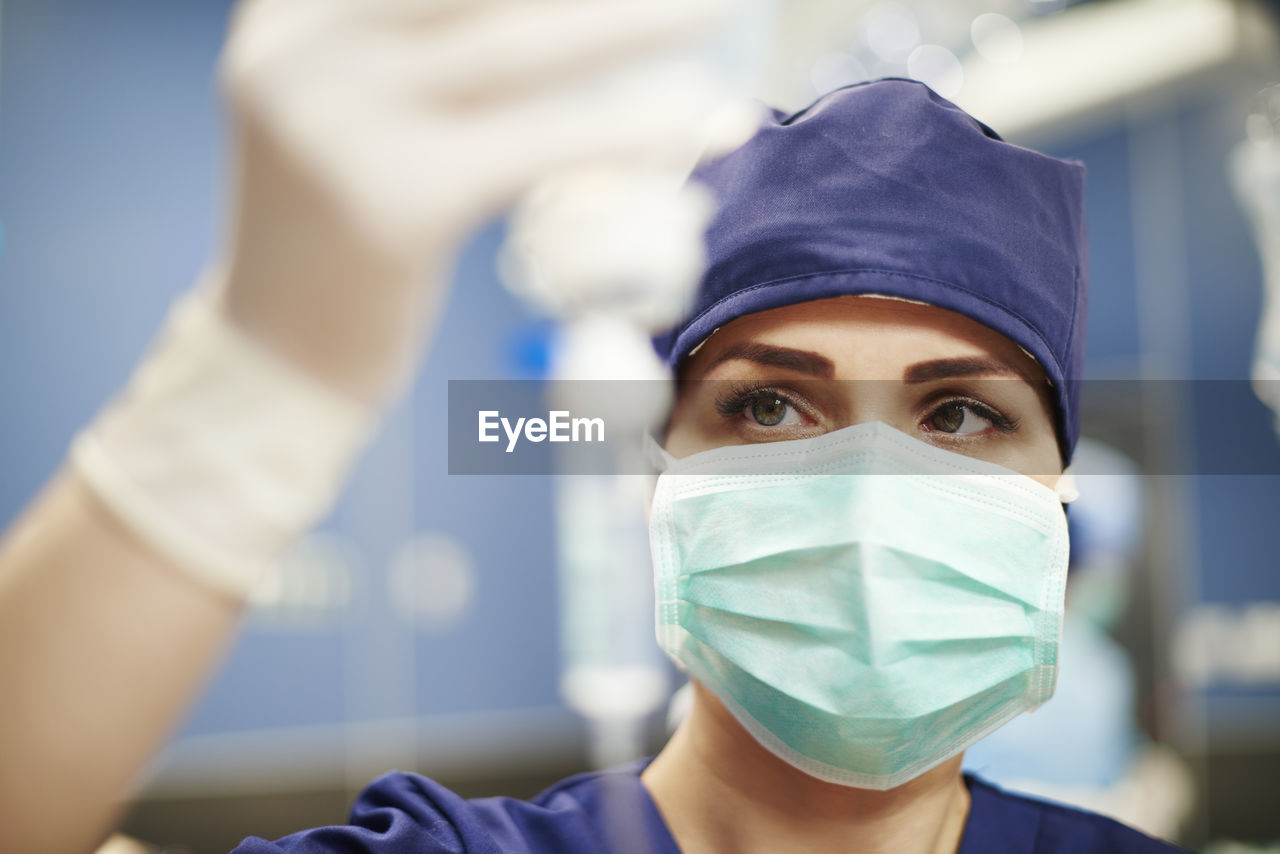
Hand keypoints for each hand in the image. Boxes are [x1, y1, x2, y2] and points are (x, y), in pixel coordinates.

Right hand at [217, 0, 731, 404]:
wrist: (272, 365)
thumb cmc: (335, 235)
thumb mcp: (347, 115)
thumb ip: (414, 51)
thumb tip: (563, 22)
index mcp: (293, 15)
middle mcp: (304, 51)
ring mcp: (340, 125)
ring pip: (519, 48)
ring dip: (636, 23)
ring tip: (715, 12)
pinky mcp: (394, 204)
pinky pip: (534, 145)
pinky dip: (619, 130)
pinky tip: (687, 122)